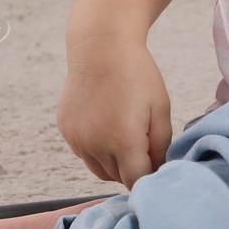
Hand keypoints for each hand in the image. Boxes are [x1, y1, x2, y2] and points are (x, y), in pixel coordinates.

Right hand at [56, 43, 170, 186]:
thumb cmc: (136, 74)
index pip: (136, 182)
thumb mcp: (160, 108)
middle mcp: (95, 145)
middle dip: (133, 168)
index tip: (157, 165)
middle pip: (118, 177)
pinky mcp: (66, 131)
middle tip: (144, 142)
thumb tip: (158, 172)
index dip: (149, 178)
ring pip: (99, 169)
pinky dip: (97, 148)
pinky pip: (85, 153)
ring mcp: (77, 139)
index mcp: (123, 141)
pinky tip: (106, 123)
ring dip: (114, 162)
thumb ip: (161, 146)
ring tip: (124, 133)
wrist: (101, 46)